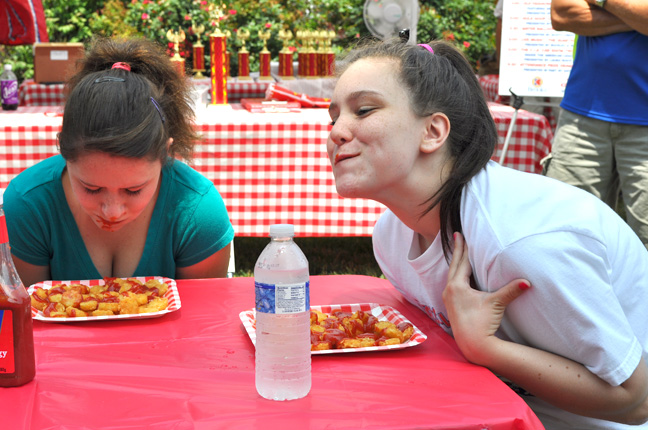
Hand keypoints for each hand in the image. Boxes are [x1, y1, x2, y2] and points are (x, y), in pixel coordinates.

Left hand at [442, 232, 530, 364]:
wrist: (473, 345)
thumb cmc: (482, 323)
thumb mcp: (496, 304)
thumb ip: (510, 291)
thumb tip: (528, 282)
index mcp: (456, 286)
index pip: (461, 262)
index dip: (464, 248)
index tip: (460, 234)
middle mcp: (449, 290)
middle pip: (454, 265)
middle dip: (457, 250)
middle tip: (456, 235)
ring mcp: (448, 299)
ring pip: (451, 275)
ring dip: (456, 263)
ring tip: (458, 252)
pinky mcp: (451, 306)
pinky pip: (452, 284)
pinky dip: (456, 275)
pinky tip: (460, 275)